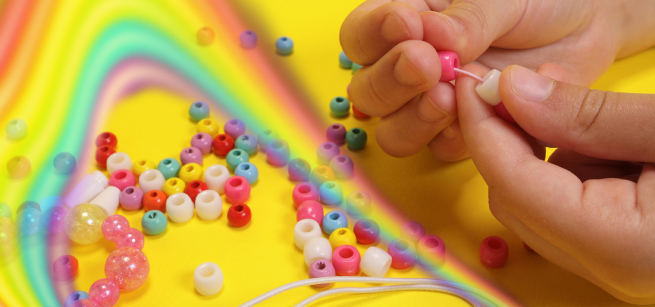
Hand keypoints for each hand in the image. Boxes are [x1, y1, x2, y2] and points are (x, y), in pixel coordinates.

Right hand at [341, 0, 654, 160]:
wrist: (587, 24)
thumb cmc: (538, 0)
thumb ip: (467, 18)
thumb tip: (434, 38)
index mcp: (405, 23)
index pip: (360, 36)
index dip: (374, 35)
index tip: (408, 25)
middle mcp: (409, 68)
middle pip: (367, 93)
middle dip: (392, 81)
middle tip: (429, 63)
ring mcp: (433, 105)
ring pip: (393, 132)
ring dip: (415, 118)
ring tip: (450, 96)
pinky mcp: (464, 134)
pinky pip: (442, 150)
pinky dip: (457, 137)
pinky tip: (485, 116)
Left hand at [457, 62, 654, 303]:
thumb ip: (589, 114)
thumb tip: (511, 92)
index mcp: (621, 245)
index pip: (513, 185)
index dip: (484, 130)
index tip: (472, 82)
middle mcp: (611, 270)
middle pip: (517, 200)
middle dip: (510, 139)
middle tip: (527, 86)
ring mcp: (620, 269)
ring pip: (540, 205)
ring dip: (545, 151)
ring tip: (584, 109)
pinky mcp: (630, 256)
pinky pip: (573, 209)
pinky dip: (575, 167)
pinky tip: (609, 139)